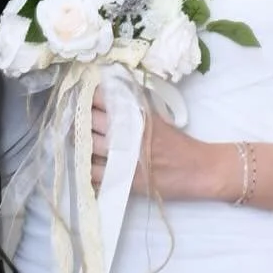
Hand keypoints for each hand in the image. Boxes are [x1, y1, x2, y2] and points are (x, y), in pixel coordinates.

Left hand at [90, 93, 225, 200]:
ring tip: (79, 143)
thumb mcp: (156, 117)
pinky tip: (86, 166)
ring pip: (87, 147)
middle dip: (79, 121)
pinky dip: (87, 170)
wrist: (197, 169)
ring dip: (80, 145)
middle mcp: (126, 134)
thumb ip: (133, 107)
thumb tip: (110, 93)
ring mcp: (123, 157)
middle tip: (74, 121)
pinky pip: (94, 174)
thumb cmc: (177, 142)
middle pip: (88, 122)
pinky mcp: (124, 179)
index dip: (86, 97)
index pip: (100, 100)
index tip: (79, 96)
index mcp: (134, 115)